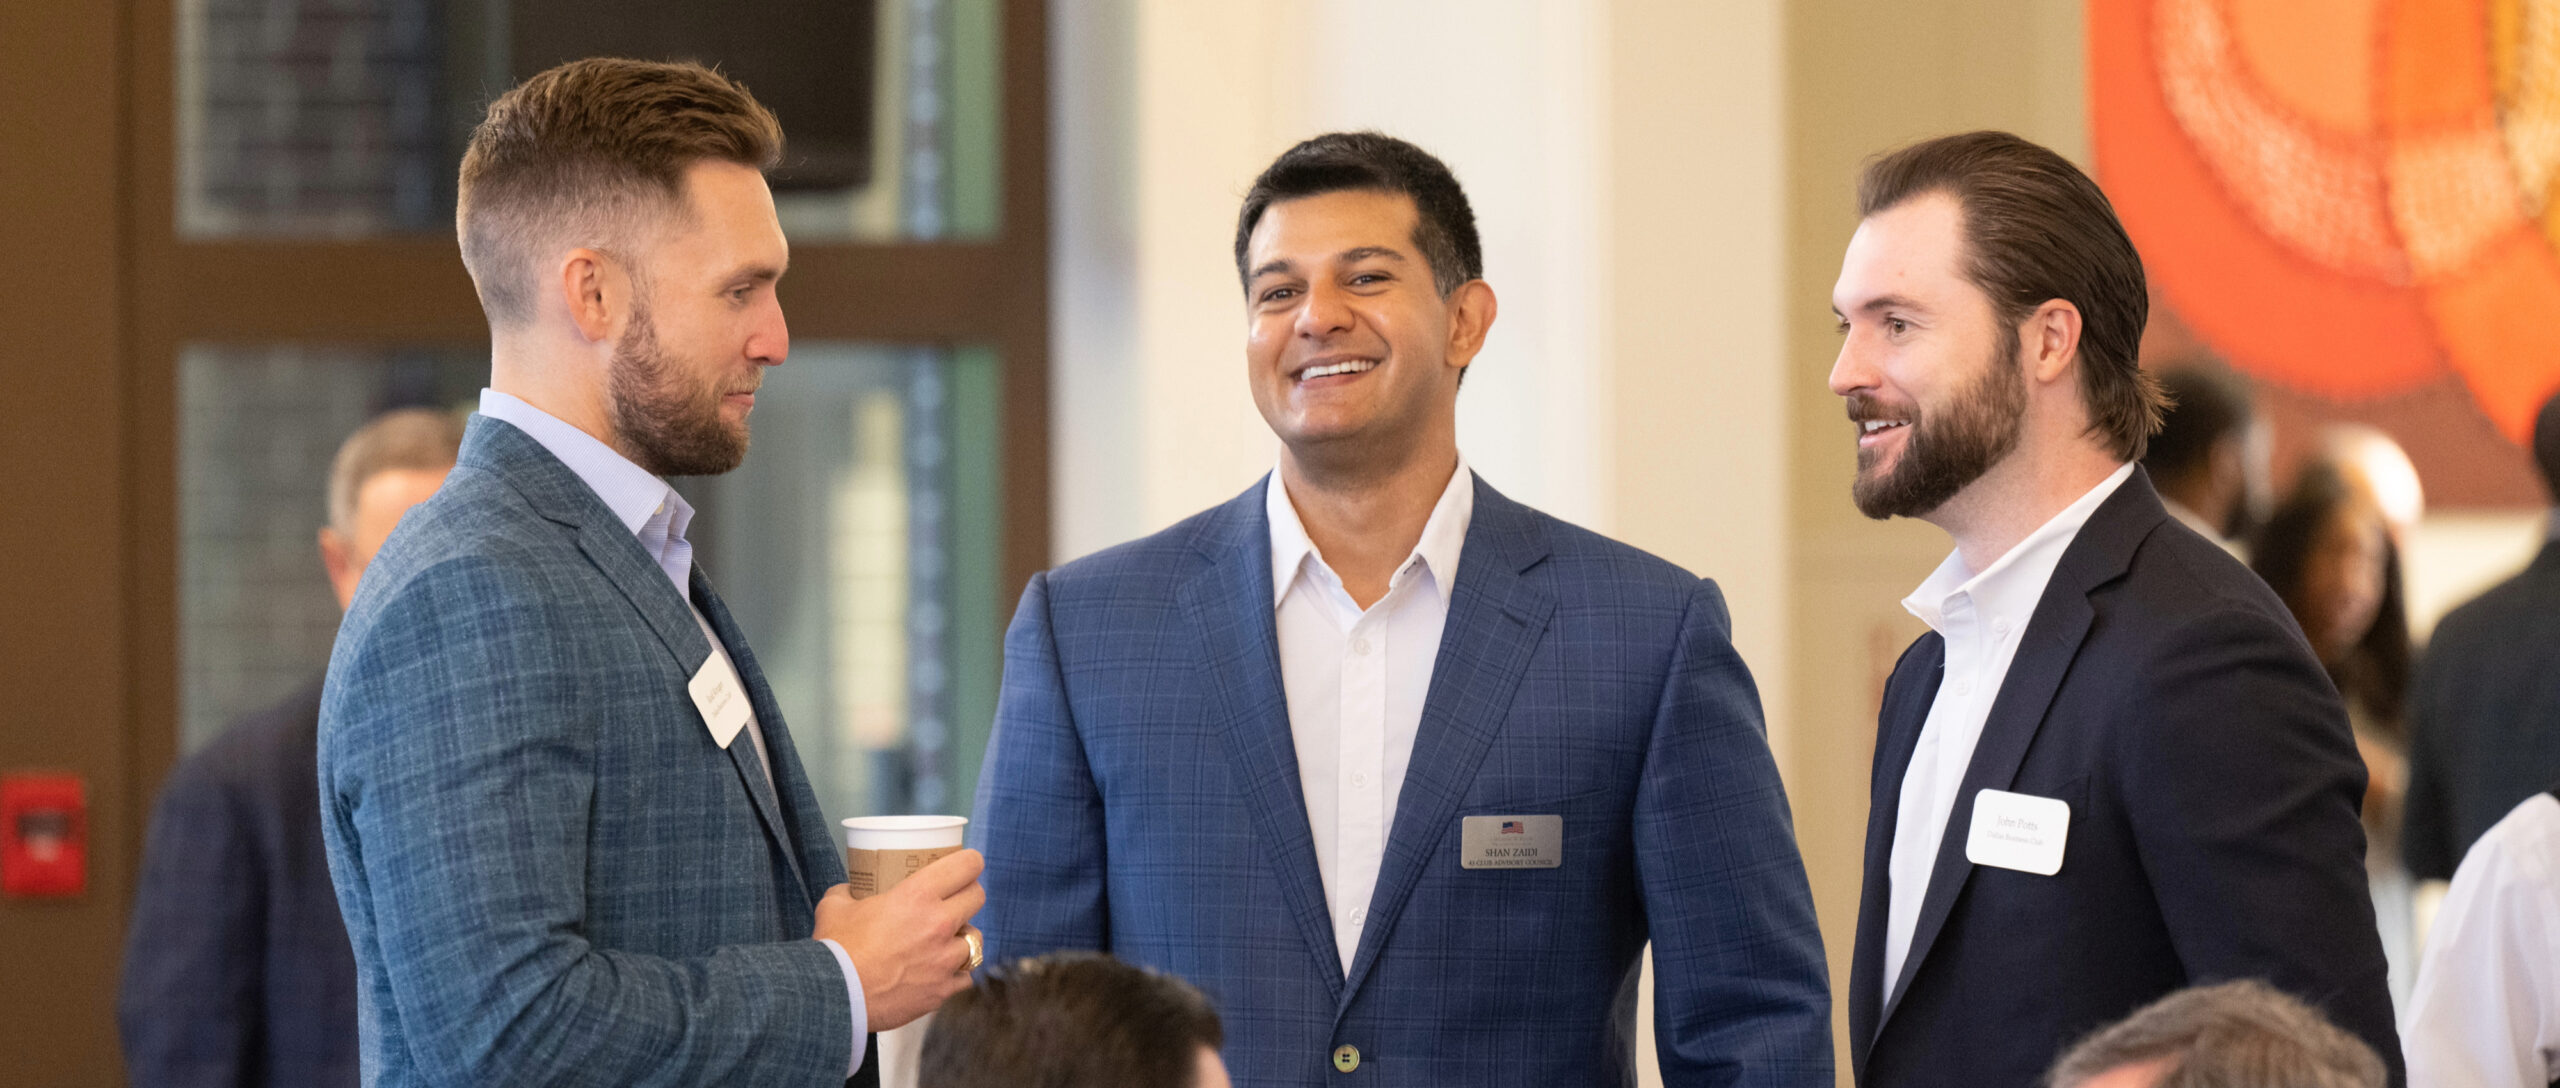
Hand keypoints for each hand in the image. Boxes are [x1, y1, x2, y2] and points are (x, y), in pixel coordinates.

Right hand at [815, 848, 986, 1031]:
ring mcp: (945, 960)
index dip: (969, 862)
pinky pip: (965, 976)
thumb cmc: (835, 949)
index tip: (966, 864)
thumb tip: (850, 890)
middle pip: (977, 897)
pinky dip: (955, 973)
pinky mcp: (942, 990)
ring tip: (946, 940)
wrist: (836, 996)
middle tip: (954, 899)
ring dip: (963, 937)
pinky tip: (940, 971)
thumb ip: (848, 892)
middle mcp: (939, 924)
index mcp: (917, 896)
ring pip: (975, 939)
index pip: (966, 866)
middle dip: (968, 894)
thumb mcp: (835, 906)